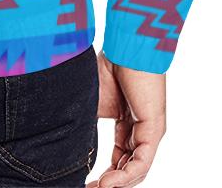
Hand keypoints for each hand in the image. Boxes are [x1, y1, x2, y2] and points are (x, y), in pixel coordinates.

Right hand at [86, 50, 165, 186]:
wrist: (125, 46)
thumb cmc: (108, 66)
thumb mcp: (91, 104)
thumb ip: (86, 125)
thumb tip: (68, 146)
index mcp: (127, 124)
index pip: (118, 159)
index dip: (103, 175)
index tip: (83, 182)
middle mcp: (140, 132)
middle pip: (127, 169)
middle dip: (108, 184)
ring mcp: (149, 133)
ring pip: (135, 170)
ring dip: (116, 184)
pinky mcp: (154, 130)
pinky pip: (142, 162)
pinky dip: (126, 176)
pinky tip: (108, 183)